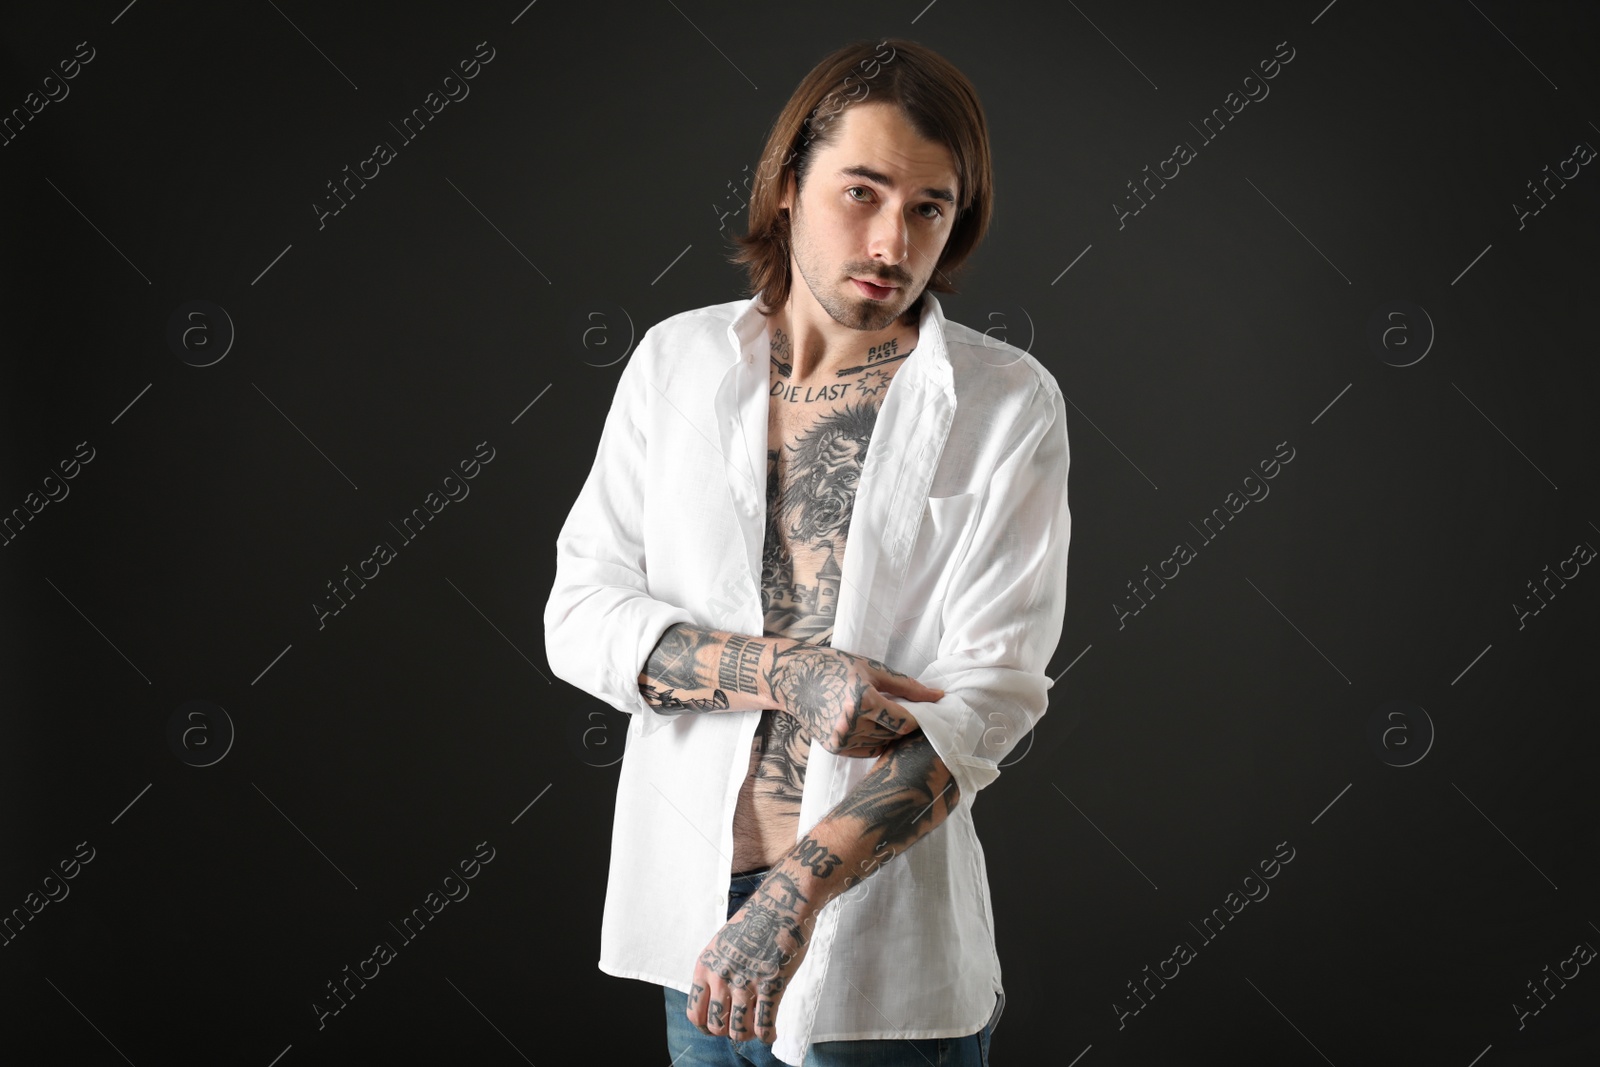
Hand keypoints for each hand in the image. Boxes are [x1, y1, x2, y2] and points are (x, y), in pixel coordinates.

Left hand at [687, 869, 814, 1044]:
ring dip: (748, 1035)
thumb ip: (718, 969)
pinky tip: (771, 1033)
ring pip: (739, 1032)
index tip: (720, 1025)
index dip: (707, 1026)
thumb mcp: (724, 942)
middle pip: (716, 1027)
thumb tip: (719, 998)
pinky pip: (764, 1025)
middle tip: (741, 1025)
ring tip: (756, 1029)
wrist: (783, 902)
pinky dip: (767, 1035)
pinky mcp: (771, 985)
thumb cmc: (757, 920)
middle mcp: (721, 976)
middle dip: (729, 1031)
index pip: (695, 1014)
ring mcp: (746, 982)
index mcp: (706, 966)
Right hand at [769, 644, 942, 755]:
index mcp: (863, 700)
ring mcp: (842, 739)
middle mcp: (852, 723)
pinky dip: (873, 739)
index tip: (925, 710)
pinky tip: (868, 723)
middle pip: (894, 734)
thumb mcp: (872, 669)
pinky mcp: (834, 747)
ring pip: (882, 743)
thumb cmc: (834, 667)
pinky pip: (866, 750)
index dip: (919, 717)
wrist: (793, 678)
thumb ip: (907, 686)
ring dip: (888, 732)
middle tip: (905, 710)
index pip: (905, 721)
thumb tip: (938, 696)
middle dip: (904, 723)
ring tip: (882, 713)